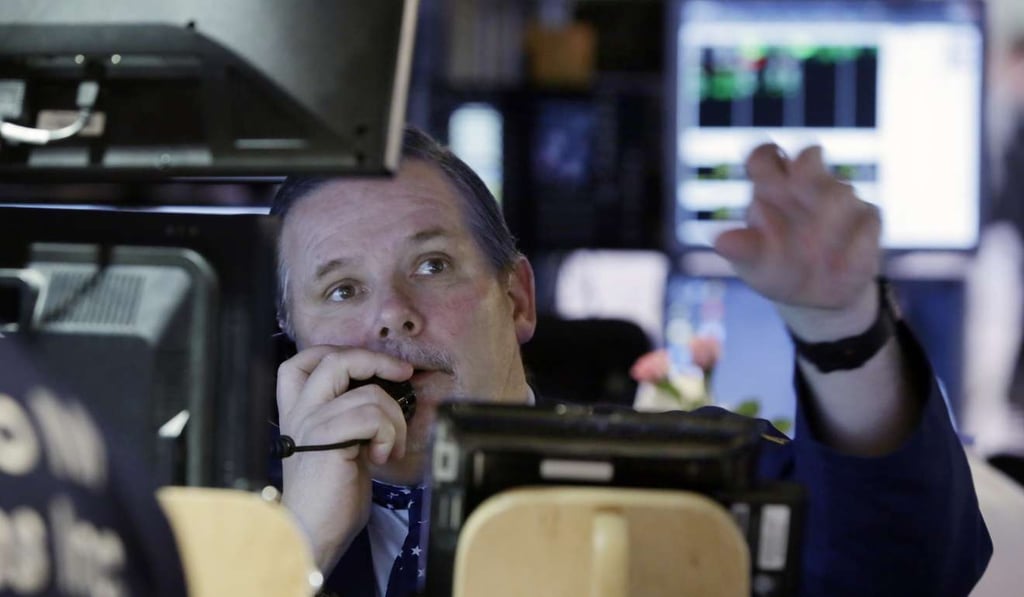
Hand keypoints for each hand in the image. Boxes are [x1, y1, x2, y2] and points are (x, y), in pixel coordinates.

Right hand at [276, 345, 412, 570]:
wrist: (312, 533)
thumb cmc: (331, 496)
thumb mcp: (342, 446)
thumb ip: (352, 418)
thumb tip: (386, 395)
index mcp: (300, 411)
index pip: (304, 360)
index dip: (342, 352)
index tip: (378, 365)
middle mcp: (300, 412)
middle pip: (335, 359)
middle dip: (377, 361)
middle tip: (403, 375)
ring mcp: (311, 423)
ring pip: (368, 393)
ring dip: (394, 419)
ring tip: (389, 446)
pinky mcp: (326, 440)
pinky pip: (371, 416)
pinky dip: (388, 435)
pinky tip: (380, 456)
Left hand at [714, 144, 881, 338]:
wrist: (814, 298)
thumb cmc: (774, 270)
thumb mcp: (752, 266)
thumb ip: (742, 250)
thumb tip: (721, 242)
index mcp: (770, 190)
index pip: (764, 158)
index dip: (765, 156)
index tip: (770, 166)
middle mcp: (806, 186)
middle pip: (808, 160)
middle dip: (804, 176)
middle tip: (797, 197)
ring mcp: (841, 199)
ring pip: (841, 190)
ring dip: (830, 220)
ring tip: (815, 256)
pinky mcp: (868, 218)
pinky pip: (867, 219)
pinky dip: (855, 243)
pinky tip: (840, 266)